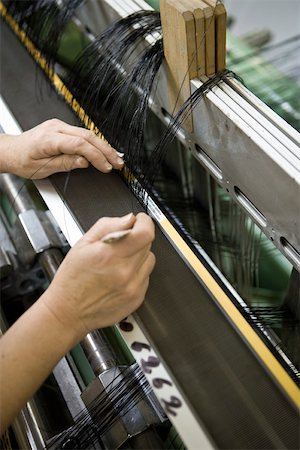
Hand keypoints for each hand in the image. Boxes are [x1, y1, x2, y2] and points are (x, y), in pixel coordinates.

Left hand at [0, 119, 123, 178]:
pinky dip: (95, 143)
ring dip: (103, 147)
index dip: (96, 156)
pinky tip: (104, 150)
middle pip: (88, 136)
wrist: (11, 151)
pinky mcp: (62, 129)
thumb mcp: (43, 168)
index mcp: (49, 138)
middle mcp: (56, 128)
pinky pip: (83, 134)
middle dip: (106, 150)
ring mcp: (60, 126)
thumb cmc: (22, 160)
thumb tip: (85, 162)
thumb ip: (65, 163)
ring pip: (88, 134)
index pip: (80, 144)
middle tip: (118, 163)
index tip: (106, 167)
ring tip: (116, 158)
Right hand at [42, 213, 155, 339]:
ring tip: (120, 261)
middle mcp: (125, 272)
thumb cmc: (72, 280)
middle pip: (148, 244)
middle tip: (121, 243)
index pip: (145, 233)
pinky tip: (120, 275)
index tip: (139, 221)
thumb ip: (108, 226)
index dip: (144, 222)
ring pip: (149, 259)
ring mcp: (133, 287)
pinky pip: (146, 276)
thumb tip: (128, 219)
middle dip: (137, 238)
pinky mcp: (137, 298)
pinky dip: (137, 272)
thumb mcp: (82, 244)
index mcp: (110, 255)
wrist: (68, 312)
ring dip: (139, 255)